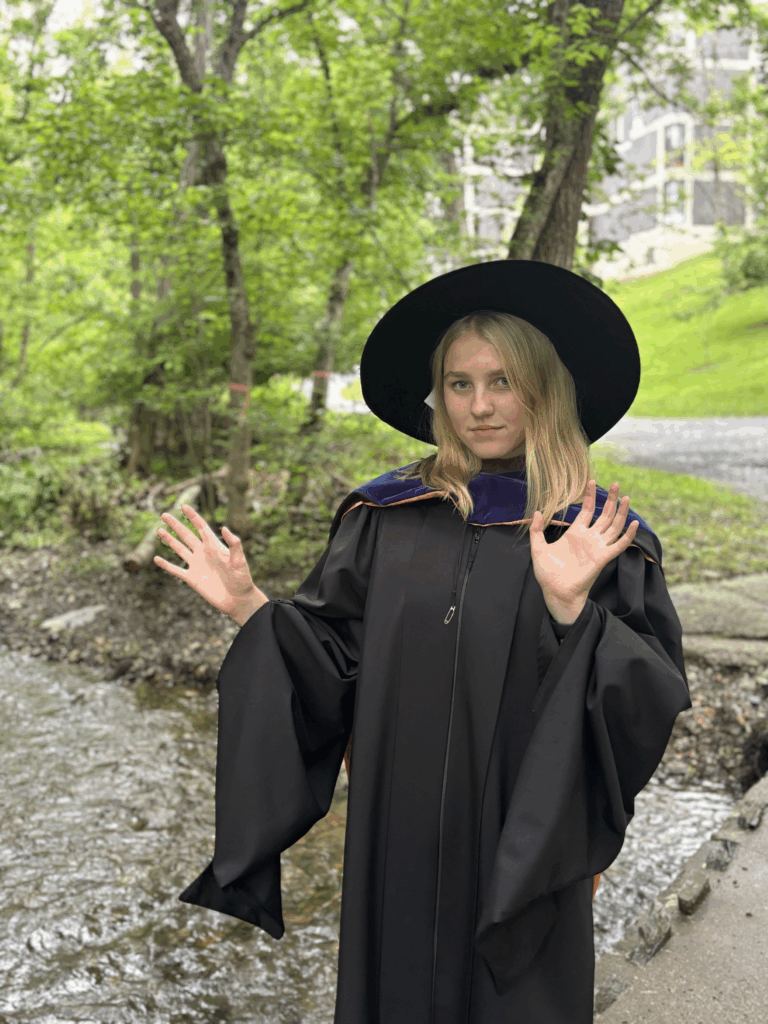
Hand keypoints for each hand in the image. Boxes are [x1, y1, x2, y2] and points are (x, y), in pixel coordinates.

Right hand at [154, 504, 263, 619]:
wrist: (238, 600)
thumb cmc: (242, 579)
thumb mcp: (240, 561)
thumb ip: (234, 545)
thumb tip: (224, 528)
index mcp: (215, 546)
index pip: (201, 527)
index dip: (193, 517)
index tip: (184, 506)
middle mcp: (204, 553)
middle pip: (186, 535)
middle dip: (175, 525)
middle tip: (164, 514)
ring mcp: (197, 565)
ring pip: (179, 549)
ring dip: (169, 540)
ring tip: (159, 530)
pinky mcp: (192, 579)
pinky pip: (176, 570)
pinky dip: (166, 565)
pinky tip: (157, 559)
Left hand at [529, 479, 639, 608]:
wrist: (555, 591)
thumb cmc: (547, 573)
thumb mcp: (537, 548)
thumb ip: (537, 530)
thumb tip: (538, 511)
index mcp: (575, 533)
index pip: (587, 510)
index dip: (590, 496)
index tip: (591, 480)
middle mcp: (589, 538)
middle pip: (603, 514)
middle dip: (609, 499)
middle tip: (615, 483)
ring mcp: (597, 547)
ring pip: (613, 526)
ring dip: (620, 513)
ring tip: (625, 497)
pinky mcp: (603, 558)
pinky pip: (619, 545)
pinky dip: (628, 535)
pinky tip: (634, 524)